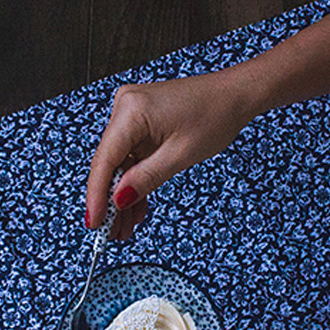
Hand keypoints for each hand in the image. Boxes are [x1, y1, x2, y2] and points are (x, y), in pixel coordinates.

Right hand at [85, 69, 257, 239]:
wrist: (233, 95)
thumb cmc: (214, 115)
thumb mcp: (180, 156)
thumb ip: (146, 179)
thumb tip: (118, 200)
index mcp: (130, 110)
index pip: (104, 161)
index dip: (97, 196)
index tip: (95, 223)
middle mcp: (124, 107)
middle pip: (109, 164)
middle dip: (111, 201)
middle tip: (111, 234)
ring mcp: (130, 114)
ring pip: (120, 163)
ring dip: (123, 195)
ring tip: (124, 228)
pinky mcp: (140, 122)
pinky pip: (132, 156)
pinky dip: (135, 180)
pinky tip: (135, 208)